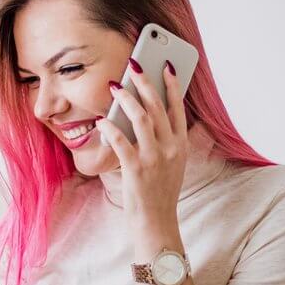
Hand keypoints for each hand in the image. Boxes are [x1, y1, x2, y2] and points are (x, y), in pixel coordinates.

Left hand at [96, 58, 187, 230]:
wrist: (156, 220)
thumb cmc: (160, 190)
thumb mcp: (174, 164)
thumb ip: (167, 140)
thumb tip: (150, 114)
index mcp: (181, 145)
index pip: (179, 108)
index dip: (172, 85)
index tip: (166, 66)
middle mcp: (171, 148)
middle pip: (158, 107)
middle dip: (145, 82)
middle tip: (134, 64)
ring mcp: (154, 158)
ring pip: (141, 118)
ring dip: (127, 99)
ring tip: (115, 86)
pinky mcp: (136, 168)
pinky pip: (120, 140)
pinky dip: (110, 126)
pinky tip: (102, 119)